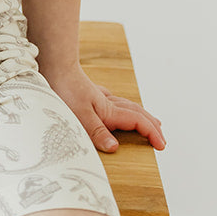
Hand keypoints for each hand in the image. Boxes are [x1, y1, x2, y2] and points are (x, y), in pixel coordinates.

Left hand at [47, 65, 165, 153]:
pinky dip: (125, 108)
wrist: (54, 67)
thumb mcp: (79, 115)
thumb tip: (115, 148)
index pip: (138, 122)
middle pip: (137, 113)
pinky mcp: (92, 95)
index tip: (161, 146)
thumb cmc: (65, 90)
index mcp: (109, 110)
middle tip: (162, 139)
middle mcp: (108, 103)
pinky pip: (116, 103)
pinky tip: (120, 108)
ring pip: (128, 107)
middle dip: (152, 126)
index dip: (152, 133)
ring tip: (152, 124)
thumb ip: (97, 132)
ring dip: (142, 116)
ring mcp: (101, 98)